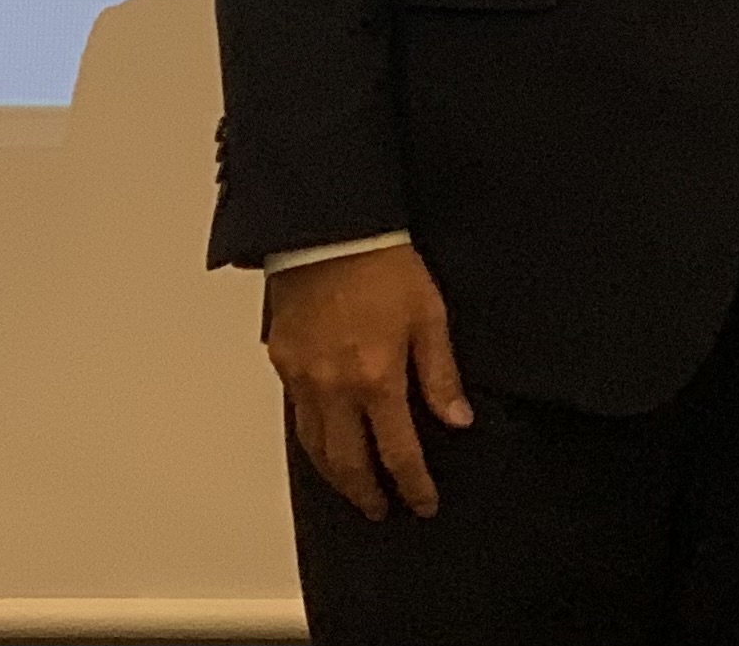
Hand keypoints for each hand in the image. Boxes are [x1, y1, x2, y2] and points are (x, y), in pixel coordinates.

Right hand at [261, 244, 474, 520]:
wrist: (329, 228)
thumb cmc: (383, 264)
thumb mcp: (429, 315)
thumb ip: (440, 374)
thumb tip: (457, 420)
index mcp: (376, 379)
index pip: (397, 453)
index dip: (413, 485)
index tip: (423, 503)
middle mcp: (335, 389)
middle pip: (349, 464)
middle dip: (368, 494)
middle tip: (383, 509)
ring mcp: (303, 379)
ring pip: (315, 449)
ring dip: (336, 477)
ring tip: (353, 489)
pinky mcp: (282, 362)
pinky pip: (296, 416)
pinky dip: (312, 441)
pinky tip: (324, 443)